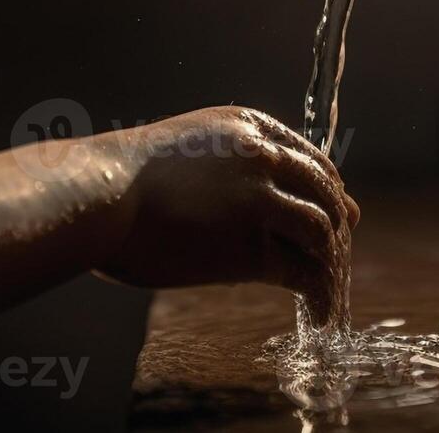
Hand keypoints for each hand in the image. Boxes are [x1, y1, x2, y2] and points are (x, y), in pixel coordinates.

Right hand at [96, 107, 360, 322]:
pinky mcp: (252, 247)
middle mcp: (264, 157)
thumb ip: (226, 168)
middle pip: (325, 193)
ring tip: (326, 291)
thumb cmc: (123, 179)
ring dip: (331, 264)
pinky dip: (320, 294)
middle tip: (337, 256)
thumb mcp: (186, 150)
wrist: (99, 194)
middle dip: (339, 227)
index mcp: (248, 127)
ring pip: (322, 232)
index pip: (312, 159)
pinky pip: (304, 273)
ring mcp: (262, 200)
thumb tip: (248, 204)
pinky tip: (319, 312)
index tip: (339, 213)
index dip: (329, 191)